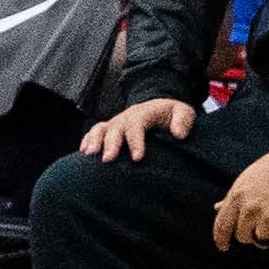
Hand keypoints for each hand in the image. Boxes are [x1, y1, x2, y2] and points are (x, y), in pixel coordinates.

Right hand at [77, 91, 195, 166]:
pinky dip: (87, 140)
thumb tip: (179, 134)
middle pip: (114, 128)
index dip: (136, 141)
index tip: (138, 158)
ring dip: (94, 141)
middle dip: (110, 144)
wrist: (157, 107)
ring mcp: (115, 123)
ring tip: (90, 155)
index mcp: (143, 113)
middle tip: (108, 160)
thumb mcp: (184, 112)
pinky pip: (94, 132)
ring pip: (100, 129)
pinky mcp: (109, 130)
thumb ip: (183, 120)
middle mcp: (126, 117)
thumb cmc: (171, 114)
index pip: (136, 125)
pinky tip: (84, 152)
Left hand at [213, 135, 268, 249]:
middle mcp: (249, 208)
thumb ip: (233, 197)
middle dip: (252, 233)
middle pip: (243, 236)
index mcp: (237, 195)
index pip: (222, 224)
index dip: (220, 239)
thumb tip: (217, 208)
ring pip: (264, 240)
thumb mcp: (248, 178)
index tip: (223, 247)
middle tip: (265, 219)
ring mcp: (268, 217)